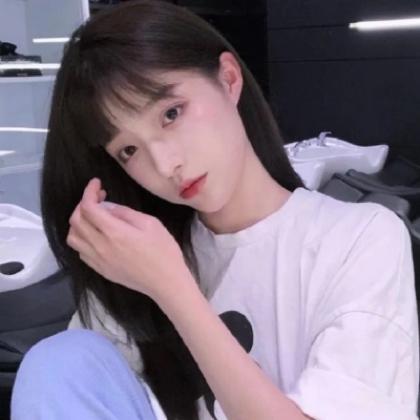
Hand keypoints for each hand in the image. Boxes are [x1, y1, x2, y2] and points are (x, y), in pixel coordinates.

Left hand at [66, 178, 192, 302]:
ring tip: (94, 217)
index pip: (88, 207)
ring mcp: (98, 260)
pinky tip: (97, 235)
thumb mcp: (150, 223)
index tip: (97, 184)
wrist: (166, 282)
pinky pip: (80, 252)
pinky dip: (83, 238)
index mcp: (114, 232)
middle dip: (83, 204)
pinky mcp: (100, 270)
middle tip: (99, 198)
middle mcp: (100, 246)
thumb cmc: (164, 251)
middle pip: (76, 220)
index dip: (88, 191)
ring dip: (78, 222)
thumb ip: (125, 213)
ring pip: (73, 237)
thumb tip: (108, 207)